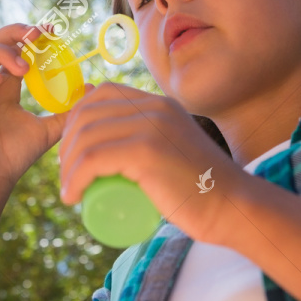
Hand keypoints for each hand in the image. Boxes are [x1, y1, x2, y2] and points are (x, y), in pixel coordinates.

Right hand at [0, 23, 74, 197]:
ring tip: (23, 68)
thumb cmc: (14, 156)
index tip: (51, 32)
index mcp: (7, 85)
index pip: (16, 48)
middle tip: (37, 35)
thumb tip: (91, 88)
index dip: (31, 35)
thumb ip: (66, 111)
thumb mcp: (48, 129)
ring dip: (3, 50)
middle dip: (17, 31)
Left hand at [58, 82, 245, 243]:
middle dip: (67, 144)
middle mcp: (155, 107)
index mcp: (159, 103)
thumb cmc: (201, 189)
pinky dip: (74, 178)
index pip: (104, 93)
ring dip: (67, 166)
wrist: (233, 207)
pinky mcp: (147, 151)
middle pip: (89, 114)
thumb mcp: (174, 149)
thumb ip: (157, 139)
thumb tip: (120, 146)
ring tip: (69, 190)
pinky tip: (71, 195)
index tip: (73, 148)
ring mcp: (151, 126)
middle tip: (67, 175)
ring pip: (87, 137)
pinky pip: (94, 158)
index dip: (78, 117)